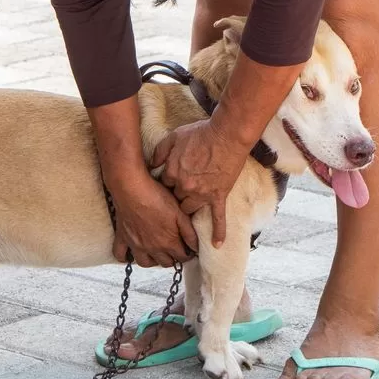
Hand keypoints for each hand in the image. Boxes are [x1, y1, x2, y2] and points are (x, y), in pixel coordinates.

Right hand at [107, 168, 197, 267]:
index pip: (182, 257)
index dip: (188, 254)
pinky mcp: (122, 238)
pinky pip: (120, 254)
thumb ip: (189, 233)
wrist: (132, 189)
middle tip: (174, 250)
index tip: (188, 249)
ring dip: (153, 261)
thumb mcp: (180, 213)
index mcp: (168, 242)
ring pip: (145, 263)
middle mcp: (152, 248)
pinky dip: (125, 257)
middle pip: (165, 263)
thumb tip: (196, 247)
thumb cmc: (157, 198)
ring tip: (156, 253)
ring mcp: (136, 245)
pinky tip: (130, 253)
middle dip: (172, 258)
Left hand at [151, 119, 247, 247]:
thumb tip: (151, 164)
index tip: (169, 183)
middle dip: (176, 197)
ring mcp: (202, 194)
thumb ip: (160, 152)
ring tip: (190, 209)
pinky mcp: (218, 196)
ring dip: (188, 209)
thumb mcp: (174, 137)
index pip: (163, 186)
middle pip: (175, 200)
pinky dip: (218, 232)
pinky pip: (218, 218)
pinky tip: (217, 244)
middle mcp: (184, 187)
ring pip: (189, 210)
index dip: (167, 184)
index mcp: (172, 173)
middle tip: (180, 193)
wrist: (226, 135)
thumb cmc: (200, 134)